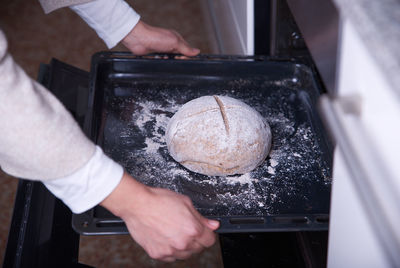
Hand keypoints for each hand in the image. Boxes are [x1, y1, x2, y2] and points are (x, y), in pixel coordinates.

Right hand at [100, 172, 218, 261]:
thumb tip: (213, 225)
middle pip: (198, 248)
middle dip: (196, 240)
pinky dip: (170, 250)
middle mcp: (183, 243)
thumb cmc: (159, 200)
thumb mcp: (185, 203)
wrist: (137, 205)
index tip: (204, 231)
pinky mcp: (158, 254)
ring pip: (185, 255)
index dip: (208, 234)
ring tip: (175, 232)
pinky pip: (170, 257)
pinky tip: (166, 237)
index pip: (210, 240)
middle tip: (186, 229)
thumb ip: (201, 217)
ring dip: (184, 247)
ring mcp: (170, 250)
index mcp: (193, 229)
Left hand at [122, 20, 199, 55]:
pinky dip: (161, 63)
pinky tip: (158, 60)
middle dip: (176, 60)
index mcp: (177, 40)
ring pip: (170, 61)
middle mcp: (170, 44)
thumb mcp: (174, 42)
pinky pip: (162, 62)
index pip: (187, 51)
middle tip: (171, 59)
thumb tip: (197, 52)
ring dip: (167, 62)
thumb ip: (186, 48)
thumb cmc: (155, 37)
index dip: (186, 57)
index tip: (182, 59)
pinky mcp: (156, 55)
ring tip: (163, 58)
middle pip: (179, 57)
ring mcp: (163, 50)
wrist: (138, 39)